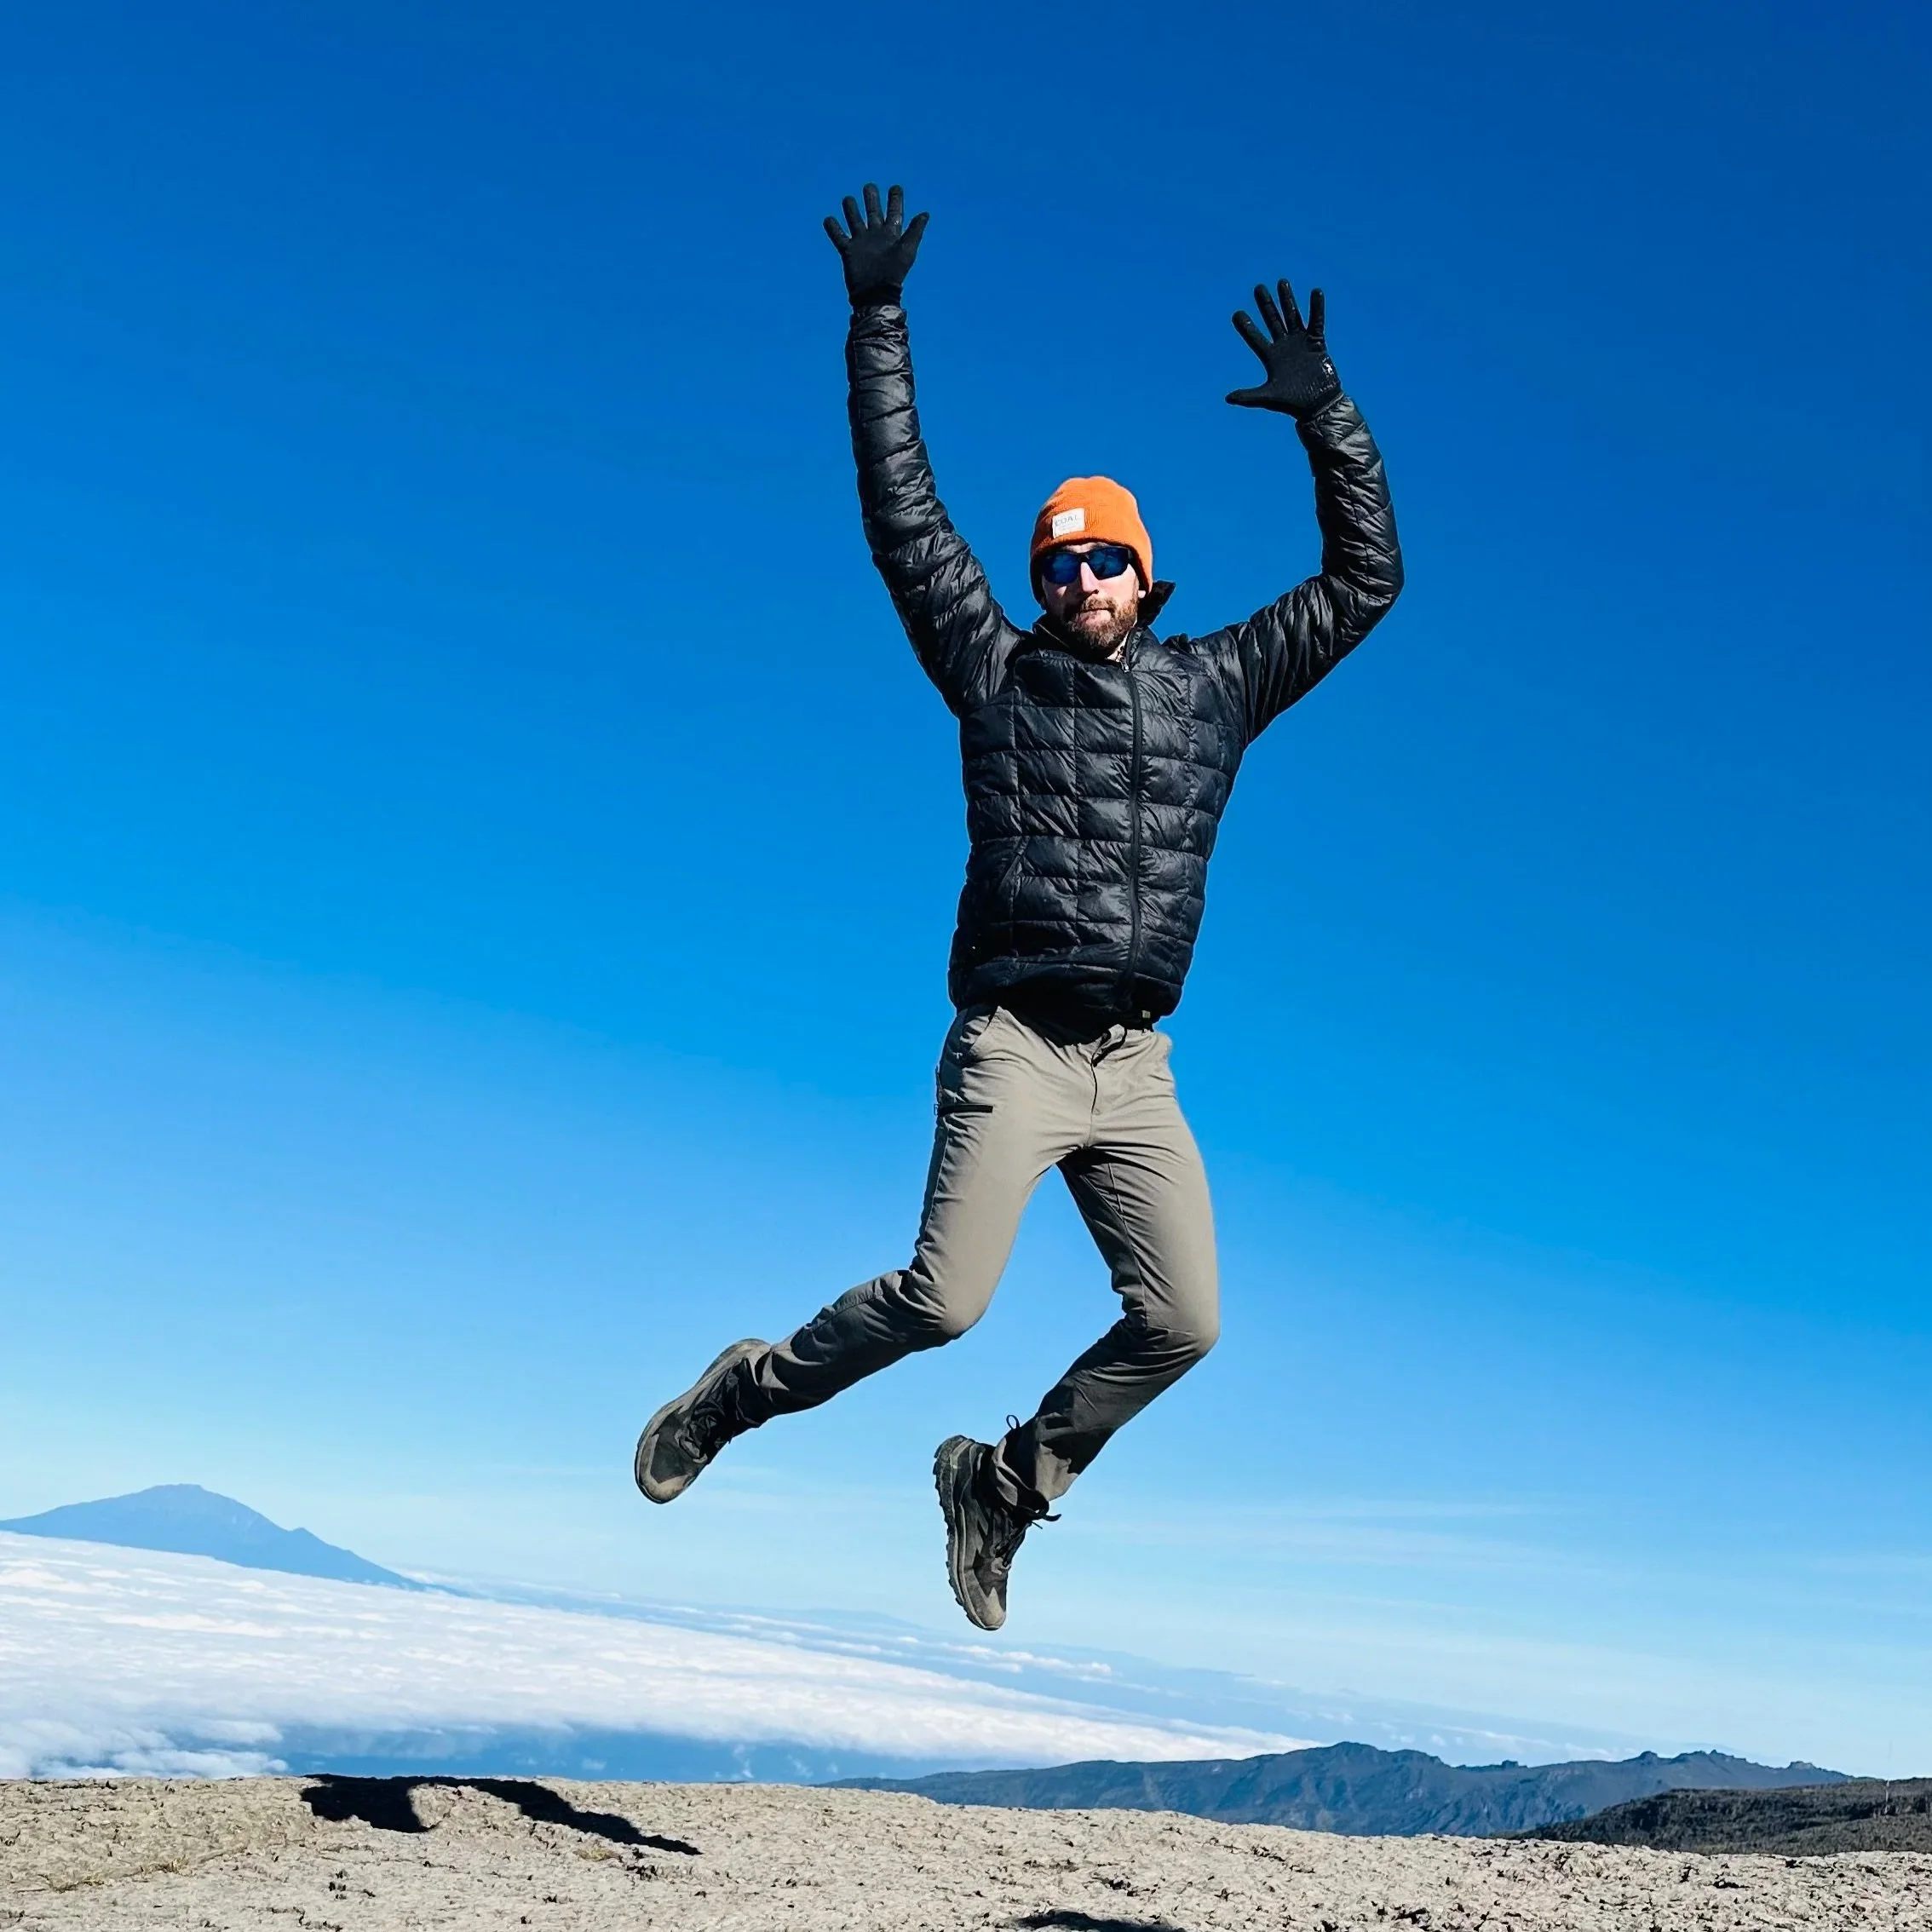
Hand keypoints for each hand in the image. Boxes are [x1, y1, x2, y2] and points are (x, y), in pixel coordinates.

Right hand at [824, 182, 928, 306]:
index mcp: (891, 234)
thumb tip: (925, 214)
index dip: (895, 199)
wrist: (876, 293)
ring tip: (848, 199)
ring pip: (854, 220)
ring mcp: (861, 242)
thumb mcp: (907, 250)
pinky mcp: (848, 251)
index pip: (894, 212)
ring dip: (851, 209)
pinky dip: (832, 228)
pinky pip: (838, 236)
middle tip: (869, 187)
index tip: (895, 187)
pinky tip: (829, 219)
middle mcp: (875, 235)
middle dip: (871, 198)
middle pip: (872, 211)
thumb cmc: (894, 273)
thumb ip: (915, 231)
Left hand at [1226, 280, 1341, 418]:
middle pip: (1272, 320)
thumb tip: (1228, 398)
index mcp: (1270, 357)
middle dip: (1266, 305)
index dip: (1246, 326)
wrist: (1318, 405)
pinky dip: (1317, 308)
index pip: (1255, 338)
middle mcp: (1284, 346)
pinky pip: (1317, 321)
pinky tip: (1316, 293)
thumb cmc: (1293, 403)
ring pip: (1292, 316)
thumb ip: (1249, 396)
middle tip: (1258, 288)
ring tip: (1282, 282)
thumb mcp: (1268, 398)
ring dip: (1287, 300)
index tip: (1236, 314)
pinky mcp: (1317, 342)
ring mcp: (1300, 343)